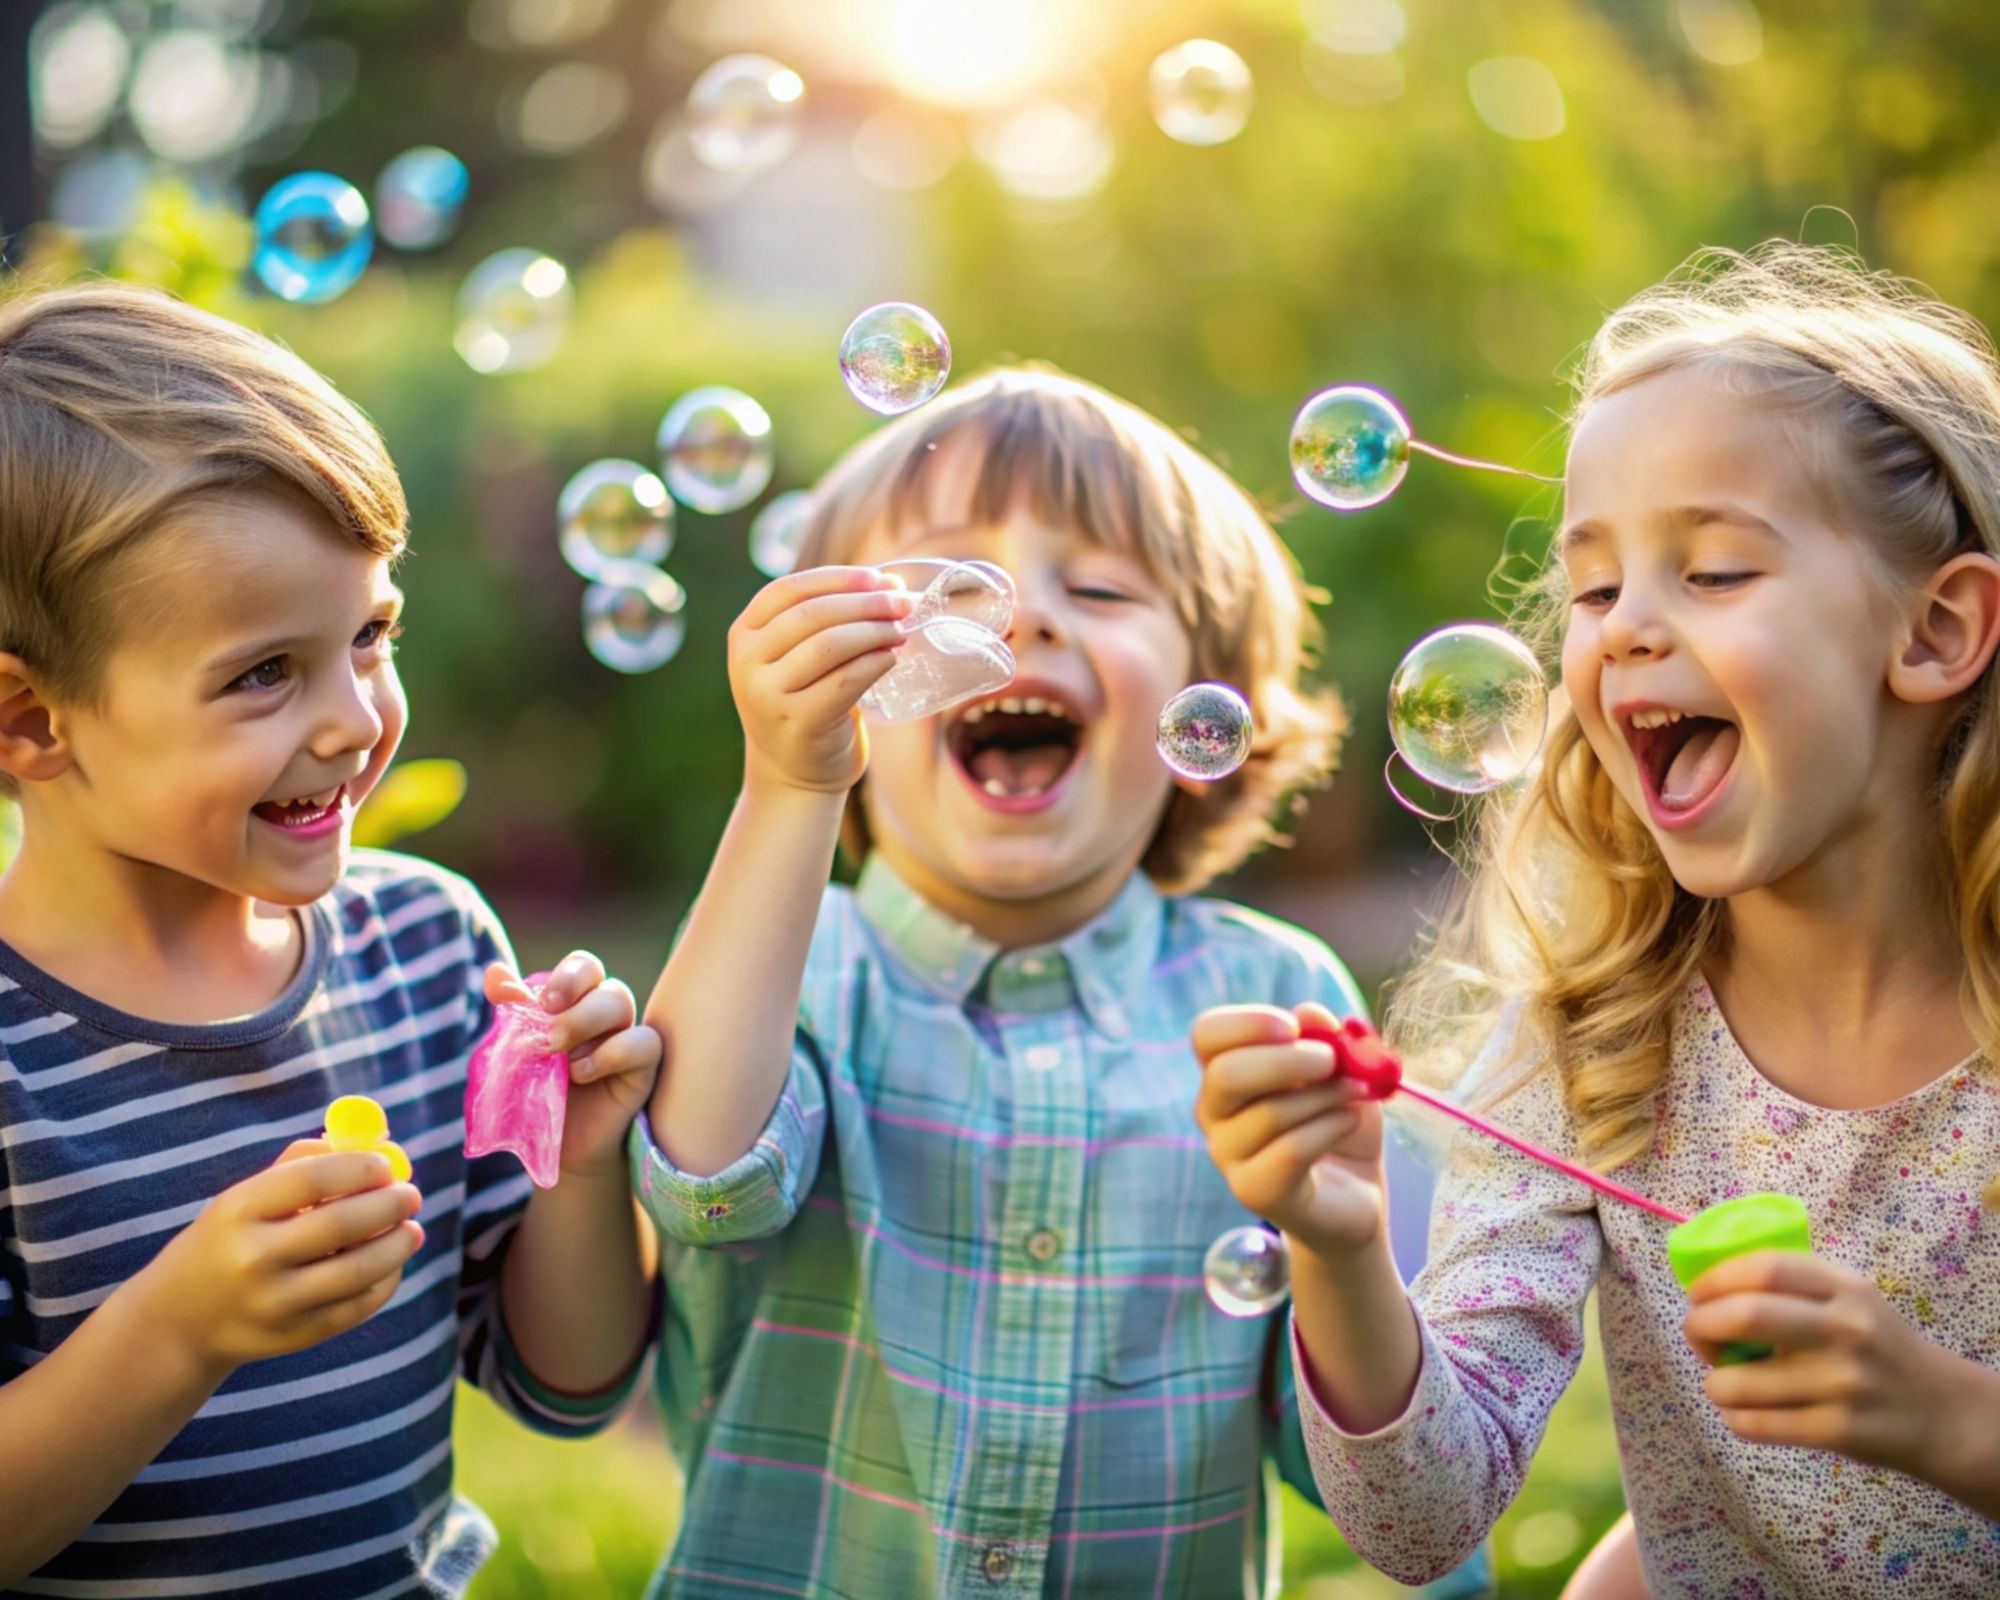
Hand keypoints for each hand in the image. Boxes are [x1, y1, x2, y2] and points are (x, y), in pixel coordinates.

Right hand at [136, 1146, 422, 1379]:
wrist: (179, 1321)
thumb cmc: (228, 1241)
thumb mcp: (246, 1197)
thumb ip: (305, 1164)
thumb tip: (377, 1143)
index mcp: (238, 1211)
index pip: (313, 1178)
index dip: (360, 1167)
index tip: (386, 1166)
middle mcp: (253, 1258)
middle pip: (341, 1224)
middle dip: (390, 1204)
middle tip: (411, 1195)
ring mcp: (275, 1303)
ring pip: (359, 1270)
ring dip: (398, 1244)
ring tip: (412, 1229)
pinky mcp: (296, 1336)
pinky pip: (357, 1306)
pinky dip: (385, 1280)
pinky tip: (390, 1263)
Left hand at [486, 955, 660, 1180]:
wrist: (558, 1146)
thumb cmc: (538, 1094)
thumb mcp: (516, 1054)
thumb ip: (512, 1014)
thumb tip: (496, 972)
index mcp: (576, 1002)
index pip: (582, 967)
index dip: (565, 975)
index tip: (541, 1001)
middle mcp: (604, 1013)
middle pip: (600, 979)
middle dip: (571, 991)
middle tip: (546, 1018)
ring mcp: (626, 1037)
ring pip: (620, 1000)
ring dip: (584, 1019)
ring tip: (556, 1052)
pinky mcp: (643, 1067)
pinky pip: (644, 1042)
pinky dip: (612, 1052)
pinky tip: (581, 1073)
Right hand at [729, 566, 912, 794]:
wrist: (792, 771)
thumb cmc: (806, 700)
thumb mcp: (797, 655)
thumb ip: (828, 620)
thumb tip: (892, 585)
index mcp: (744, 633)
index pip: (789, 589)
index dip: (839, 578)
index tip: (881, 578)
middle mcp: (747, 662)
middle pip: (813, 614)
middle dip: (866, 604)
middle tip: (904, 604)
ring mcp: (767, 695)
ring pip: (829, 645)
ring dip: (874, 632)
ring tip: (901, 632)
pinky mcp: (797, 723)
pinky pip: (844, 681)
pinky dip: (874, 664)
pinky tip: (892, 659)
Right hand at [1192, 1001, 1385, 1258]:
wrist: (1355, 1193)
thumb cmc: (1337, 1121)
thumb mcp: (1342, 1069)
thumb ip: (1326, 1037)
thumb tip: (1310, 1013)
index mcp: (1224, 1070)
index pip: (1207, 1034)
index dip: (1248, 1023)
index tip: (1294, 1027)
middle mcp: (1213, 1112)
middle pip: (1225, 1074)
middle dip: (1288, 1061)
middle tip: (1331, 1061)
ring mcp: (1229, 1156)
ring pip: (1268, 1113)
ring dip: (1325, 1095)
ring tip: (1356, 1092)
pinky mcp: (1254, 1192)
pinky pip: (1290, 1151)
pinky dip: (1330, 1127)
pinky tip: (1348, 1122)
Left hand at [1685, 1251, 1974, 1479]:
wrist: (1944, 1414)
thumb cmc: (1877, 1348)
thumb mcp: (1852, 1300)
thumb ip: (1794, 1285)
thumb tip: (1709, 1287)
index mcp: (1845, 1288)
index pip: (1764, 1268)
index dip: (1714, 1278)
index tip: (1696, 1293)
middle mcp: (1846, 1330)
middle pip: (1744, 1316)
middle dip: (1700, 1326)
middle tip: (1698, 1335)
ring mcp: (1842, 1383)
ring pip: (1737, 1382)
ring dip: (1714, 1383)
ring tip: (1723, 1383)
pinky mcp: (1838, 1431)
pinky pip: (1756, 1424)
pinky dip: (1735, 1418)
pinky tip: (1744, 1413)